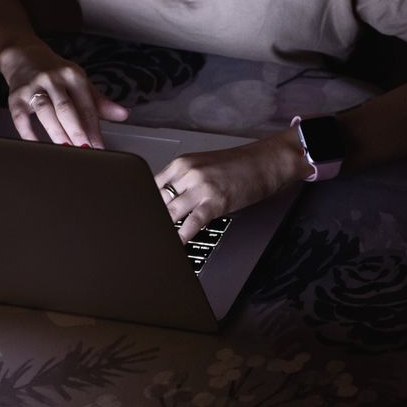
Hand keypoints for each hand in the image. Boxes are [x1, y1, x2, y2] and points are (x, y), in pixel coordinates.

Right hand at [0, 43, 128, 147]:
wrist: (23, 55)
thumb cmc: (55, 72)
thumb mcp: (79, 81)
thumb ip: (99, 101)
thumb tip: (123, 114)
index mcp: (73, 76)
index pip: (86, 105)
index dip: (94, 128)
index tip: (99, 146)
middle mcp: (53, 79)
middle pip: (66, 108)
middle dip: (76, 131)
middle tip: (85, 150)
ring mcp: (33, 87)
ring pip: (46, 112)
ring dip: (56, 133)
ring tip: (65, 150)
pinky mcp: (15, 96)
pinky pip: (21, 117)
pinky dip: (28, 133)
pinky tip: (37, 145)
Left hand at [155, 132, 304, 242]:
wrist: (265, 161)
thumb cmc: (237, 165)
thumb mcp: (202, 165)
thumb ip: (182, 180)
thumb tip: (166, 202)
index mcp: (181, 163)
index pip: (152, 185)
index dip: (146, 203)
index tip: (141, 216)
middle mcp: (188, 173)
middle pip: (159, 200)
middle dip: (153, 218)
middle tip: (146, 232)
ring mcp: (200, 187)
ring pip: (171, 212)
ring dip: (165, 228)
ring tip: (158, 240)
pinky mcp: (215, 202)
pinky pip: (192, 223)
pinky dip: (182, 236)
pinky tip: (178, 245)